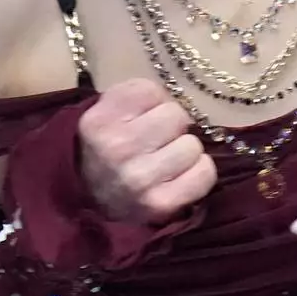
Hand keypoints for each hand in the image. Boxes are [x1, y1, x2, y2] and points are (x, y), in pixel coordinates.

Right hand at [78, 78, 217, 223]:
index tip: (146, 116)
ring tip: (168, 160)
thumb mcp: (103, 116)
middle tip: (160, 140)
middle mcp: (117, 148)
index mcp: (99, 121)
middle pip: (176, 115)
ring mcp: (139, 178)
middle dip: (172, 126)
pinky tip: (183, 174)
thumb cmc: (105, 153)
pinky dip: (199, 172)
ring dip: (185, 151)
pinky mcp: (161, 203)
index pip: (150, 91)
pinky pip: (205, 173)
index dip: (154, 102)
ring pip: (192, 145)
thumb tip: (173, 96)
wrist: (92, 204)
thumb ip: (133, 96)